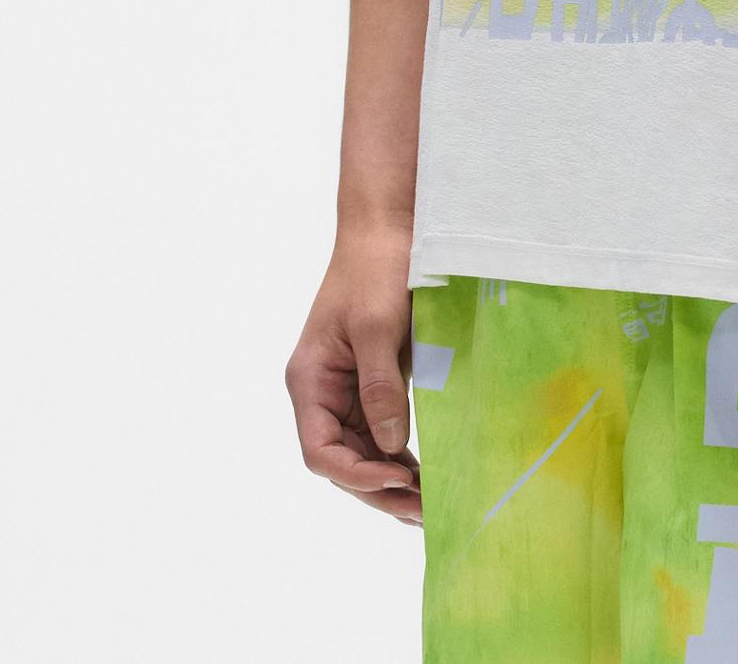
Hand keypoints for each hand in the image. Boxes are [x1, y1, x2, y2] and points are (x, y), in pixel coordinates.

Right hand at [285, 222, 422, 523]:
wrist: (389, 225)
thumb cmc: (378, 267)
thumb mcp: (378, 326)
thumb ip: (379, 388)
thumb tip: (389, 448)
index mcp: (310, 380)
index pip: (321, 450)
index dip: (357, 475)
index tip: (400, 480)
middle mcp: (321, 392)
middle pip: (341, 460)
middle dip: (378, 489)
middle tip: (423, 512)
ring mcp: (346, 389)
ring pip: (360, 452)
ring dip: (390, 480)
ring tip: (428, 505)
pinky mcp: (371, 381)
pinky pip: (378, 431)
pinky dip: (397, 456)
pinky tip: (421, 475)